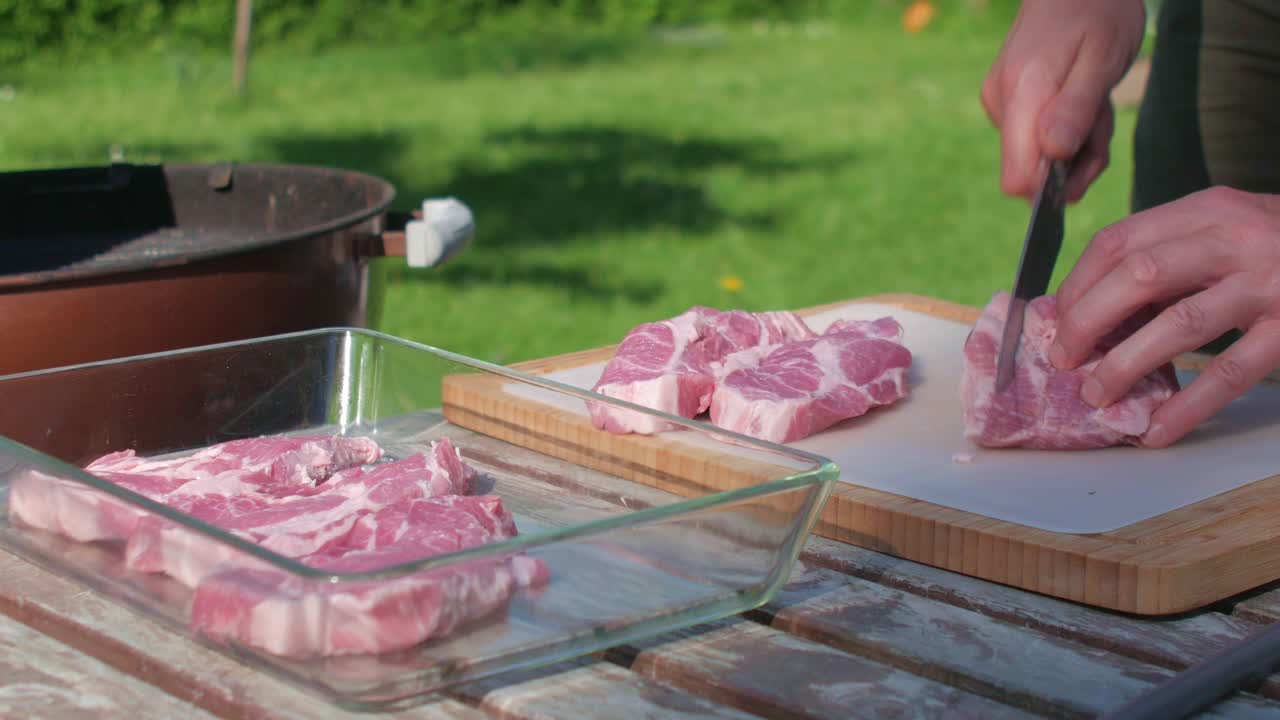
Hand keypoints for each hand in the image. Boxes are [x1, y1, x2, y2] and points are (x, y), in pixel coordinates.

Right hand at [981, 0, 1145, 201]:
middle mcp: (1001, 102)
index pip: (1017, 178)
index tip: (1084, 160)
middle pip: (1030, 172)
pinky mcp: (1005, 101)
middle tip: (1101, 121)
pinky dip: (1066, 129)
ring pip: (1036, 155)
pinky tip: (1080, 99)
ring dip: (1077, 142)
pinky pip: (1035, 136)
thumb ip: (1076, 109)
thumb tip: (1054, 155)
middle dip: (1074, 161)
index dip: (1052, 185)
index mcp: (1023, 93)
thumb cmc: (1098, 13)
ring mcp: (999, 102)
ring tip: (1095, 103)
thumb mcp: (1103, 59)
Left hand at [1052, 187, 1279, 447]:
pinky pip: (1231, 371)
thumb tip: (1093, 311)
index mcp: (1207, 211)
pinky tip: (1158, 429)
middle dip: (1088, 321)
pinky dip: (1188, 405)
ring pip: (1179, 324)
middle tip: (1064, 359)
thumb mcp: (1228, 229)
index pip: (1119, 241)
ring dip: (1127, 364)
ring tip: (1097, 395)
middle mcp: (1235, 238)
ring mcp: (1268, 283)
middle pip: (1139, 275)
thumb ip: (1172, 256)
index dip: (1077, 284)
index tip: (1056, 320)